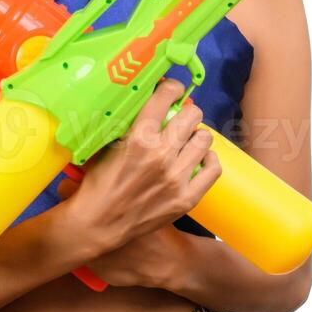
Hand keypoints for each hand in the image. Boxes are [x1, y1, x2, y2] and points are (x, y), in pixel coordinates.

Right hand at [61, 78, 221, 254]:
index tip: (172, 91)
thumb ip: (130, 123)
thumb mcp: (108, 144)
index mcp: (139, 137)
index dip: (172, 88)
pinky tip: (199, 159)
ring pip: (204, 139)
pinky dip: (208, 160)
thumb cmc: (99, 182)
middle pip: (192, 115)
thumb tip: (151, 101)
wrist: (98, 224)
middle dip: (186, 112)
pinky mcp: (186, 198)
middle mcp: (161, 155)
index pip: (166, 97)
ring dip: (196, 135)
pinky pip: (213, 169)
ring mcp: (176, 178)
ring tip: (187, 141)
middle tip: (179, 119)